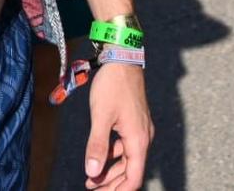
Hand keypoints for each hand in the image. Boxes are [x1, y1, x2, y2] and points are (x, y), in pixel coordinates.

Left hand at [83, 61, 151, 188]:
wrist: (122, 57)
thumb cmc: (112, 85)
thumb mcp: (101, 116)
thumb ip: (97, 145)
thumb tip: (92, 173)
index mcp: (138, 139)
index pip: (134, 177)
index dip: (119, 190)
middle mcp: (143, 137)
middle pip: (131, 171)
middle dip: (112, 183)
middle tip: (91, 189)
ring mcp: (140, 129)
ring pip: (128, 159)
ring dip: (111, 171)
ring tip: (91, 179)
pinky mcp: (134, 121)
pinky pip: (126, 146)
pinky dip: (113, 155)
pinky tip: (99, 157)